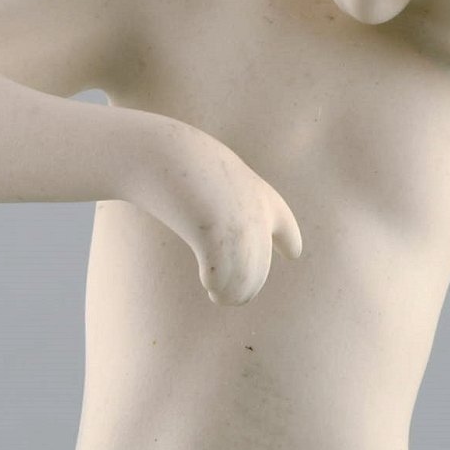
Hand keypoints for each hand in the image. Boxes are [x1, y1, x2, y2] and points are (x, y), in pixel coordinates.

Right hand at [126, 115, 302, 304]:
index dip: (288, 240)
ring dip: (233, 293)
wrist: (155, 152)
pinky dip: (219, 286)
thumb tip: (219, 237)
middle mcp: (259, 211)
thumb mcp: (204, 180)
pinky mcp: (220, 235)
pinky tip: (207, 282)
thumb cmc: (172, 164)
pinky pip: (226, 276)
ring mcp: (242, 223)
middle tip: (224, 296)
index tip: (293, 254)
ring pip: (248, 279)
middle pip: (260, 268)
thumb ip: (218, 205)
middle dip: (247, 287)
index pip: (283, 223)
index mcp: (259, 194)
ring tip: (218, 295)